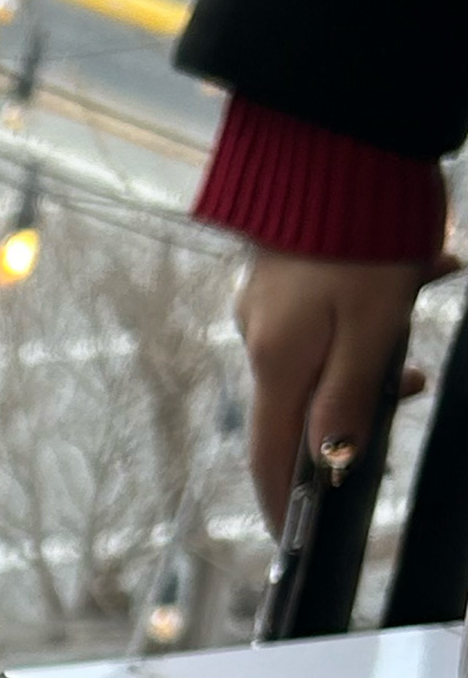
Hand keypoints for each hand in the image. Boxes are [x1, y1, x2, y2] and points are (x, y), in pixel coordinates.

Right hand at [234, 248, 451, 530]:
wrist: (339, 139)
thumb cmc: (362, 233)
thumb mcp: (373, 325)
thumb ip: (351, 398)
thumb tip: (335, 461)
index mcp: (279, 361)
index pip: (271, 456)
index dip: (284, 502)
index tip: (293, 538)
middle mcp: (261, 337)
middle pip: (296, 407)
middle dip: (345, 417)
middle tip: (404, 401)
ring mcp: (267, 302)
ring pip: (315, 354)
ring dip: (366, 355)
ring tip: (416, 322)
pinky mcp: (282, 270)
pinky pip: (321, 313)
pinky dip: (361, 316)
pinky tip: (410, 277)